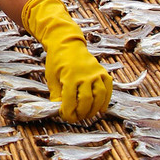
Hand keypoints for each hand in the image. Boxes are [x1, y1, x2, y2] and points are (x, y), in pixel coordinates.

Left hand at [22, 0, 112, 123]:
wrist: (66, 43)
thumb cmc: (57, 61)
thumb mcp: (51, 78)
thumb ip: (56, 95)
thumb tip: (61, 110)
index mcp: (69, 77)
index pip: (70, 102)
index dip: (68, 113)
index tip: (66, 117)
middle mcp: (85, 75)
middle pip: (86, 101)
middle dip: (81, 113)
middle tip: (77, 117)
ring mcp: (95, 73)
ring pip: (100, 96)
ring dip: (94, 109)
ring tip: (88, 114)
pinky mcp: (102, 72)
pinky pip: (108, 88)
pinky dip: (106, 100)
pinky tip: (101, 108)